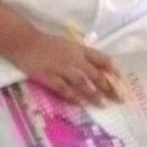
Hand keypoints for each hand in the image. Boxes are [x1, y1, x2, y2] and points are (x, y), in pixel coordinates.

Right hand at [7, 32, 122, 106]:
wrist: (25, 42)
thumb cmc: (47, 43)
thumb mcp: (69, 46)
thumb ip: (82, 56)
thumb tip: (95, 68)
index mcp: (80, 49)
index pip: (102, 59)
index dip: (113, 70)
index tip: (121, 81)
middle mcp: (74, 59)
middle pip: (95, 74)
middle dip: (108, 87)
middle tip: (118, 98)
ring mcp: (62, 68)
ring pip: (82, 82)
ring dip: (94, 94)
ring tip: (103, 104)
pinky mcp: (49, 77)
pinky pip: (64, 88)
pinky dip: (73, 96)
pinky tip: (81, 103)